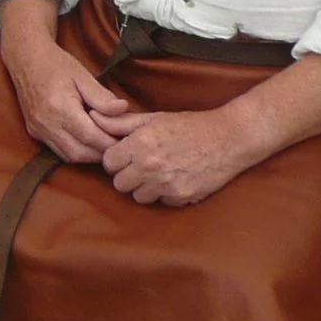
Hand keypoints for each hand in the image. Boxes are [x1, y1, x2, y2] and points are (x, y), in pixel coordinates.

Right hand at [1, 34, 132, 164]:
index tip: (126, 139)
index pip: (91, 137)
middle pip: (80, 153)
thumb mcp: (82, 75)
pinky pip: (59, 151)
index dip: (111, 142)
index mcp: (60, 107)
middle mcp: (46, 123)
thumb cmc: (56, 64)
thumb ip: (102, 96)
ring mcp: (38, 130)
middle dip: (102, 153)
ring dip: (89, 155)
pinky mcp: (34, 132)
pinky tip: (87, 141)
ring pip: (69, 156)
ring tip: (105, 143)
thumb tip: (123, 109)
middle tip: (119, 144)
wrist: (25, 59)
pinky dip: (76, 151)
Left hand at [98, 106, 258, 205]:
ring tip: (159, 172)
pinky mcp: (181, 197)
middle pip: (119, 184)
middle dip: (127, 175)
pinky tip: (176, 179)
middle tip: (142, 165)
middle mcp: (150, 166)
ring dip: (145, 187)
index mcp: (140, 144)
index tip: (127, 154)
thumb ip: (120, 122)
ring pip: (138, 197)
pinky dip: (166, 194)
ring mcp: (165, 184)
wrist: (228, 138)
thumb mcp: (153, 118)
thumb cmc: (189, 125)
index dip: (116, 159)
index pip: (108, 162)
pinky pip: (161, 202)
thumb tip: (92, 117)